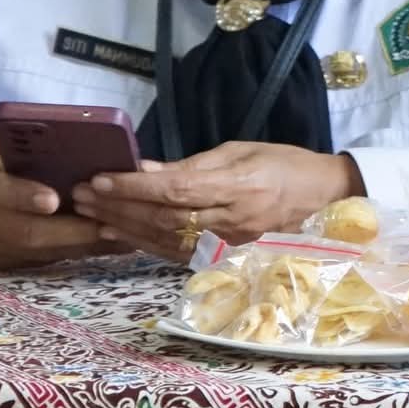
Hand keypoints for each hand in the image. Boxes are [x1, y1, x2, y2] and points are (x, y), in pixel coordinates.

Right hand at [0, 128, 105, 268]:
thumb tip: (67, 153)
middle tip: (116, 225)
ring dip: (78, 247)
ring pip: (31, 252)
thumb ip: (15, 149)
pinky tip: (96, 246)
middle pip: (22, 231)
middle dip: (73, 231)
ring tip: (120, 239)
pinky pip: (29, 261)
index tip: (55, 199)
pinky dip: (64, 253)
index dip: (23, 196)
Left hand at [72, 142, 363, 259]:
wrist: (326, 198)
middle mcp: (234, 219)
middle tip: (82, 194)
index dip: (135, 186)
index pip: (177, 189)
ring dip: (124, 228)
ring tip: (91, 214)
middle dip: (119, 206)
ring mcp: (230, 243)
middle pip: (164, 217)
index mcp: (240, 186)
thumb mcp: (242, 151)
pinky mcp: (227, 256)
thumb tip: (147, 168)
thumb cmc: (286, 164)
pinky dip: (144, 243)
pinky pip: (177, 253)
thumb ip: (195, 164)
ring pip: (166, 239)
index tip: (101, 178)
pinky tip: (120, 234)